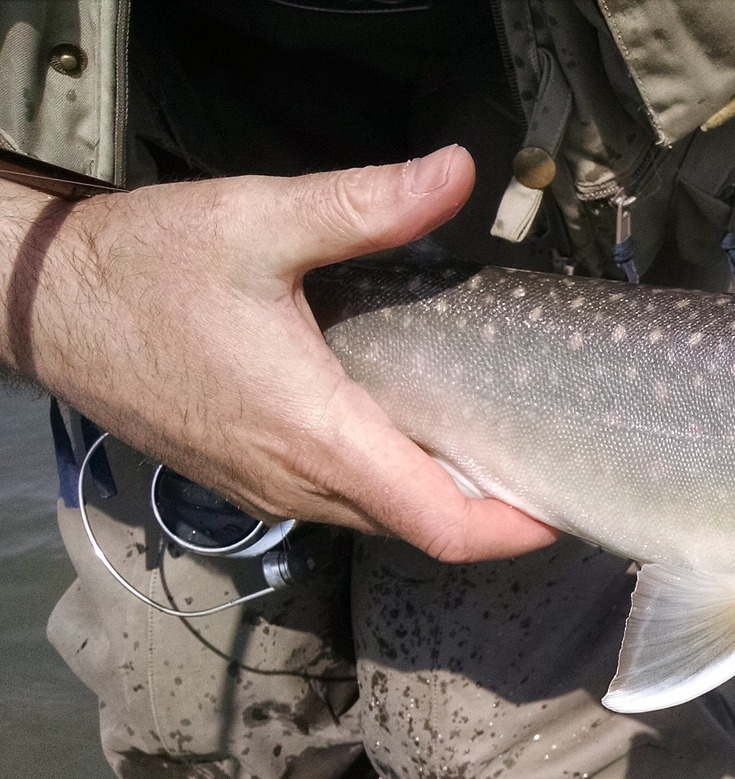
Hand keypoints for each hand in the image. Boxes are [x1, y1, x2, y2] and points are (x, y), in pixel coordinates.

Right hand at [0, 145, 556, 562]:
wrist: (43, 302)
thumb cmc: (144, 266)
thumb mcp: (261, 222)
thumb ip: (367, 206)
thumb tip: (457, 174)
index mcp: (317, 436)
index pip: (439, 526)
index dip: (513, 530)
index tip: (565, 506)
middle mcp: (296, 484)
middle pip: (420, 527)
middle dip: (491, 510)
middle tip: (549, 460)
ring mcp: (266, 490)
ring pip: (378, 517)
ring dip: (439, 496)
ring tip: (498, 446)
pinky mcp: (245, 479)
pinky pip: (338, 502)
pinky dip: (390, 482)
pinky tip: (415, 431)